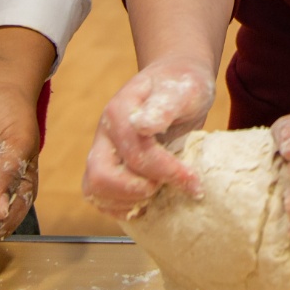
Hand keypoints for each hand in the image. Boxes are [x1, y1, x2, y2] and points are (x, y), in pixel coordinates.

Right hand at [82, 55, 215, 218]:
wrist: (177, 81)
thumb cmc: (183, 85)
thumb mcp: (183, 89)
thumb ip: (165, 105)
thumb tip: (144, 126)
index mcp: (120, 112)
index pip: (135, 153)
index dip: (166, 172)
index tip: (194, 182)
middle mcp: (105, 134)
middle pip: (100, 176)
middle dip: (136, 190)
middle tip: (165, 188)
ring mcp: (103, 152)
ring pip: (95, 190)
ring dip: (127, 201)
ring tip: (157, 196)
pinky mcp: (108, 167)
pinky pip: (101, 198)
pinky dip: (122, 208)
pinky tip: (148, 203)